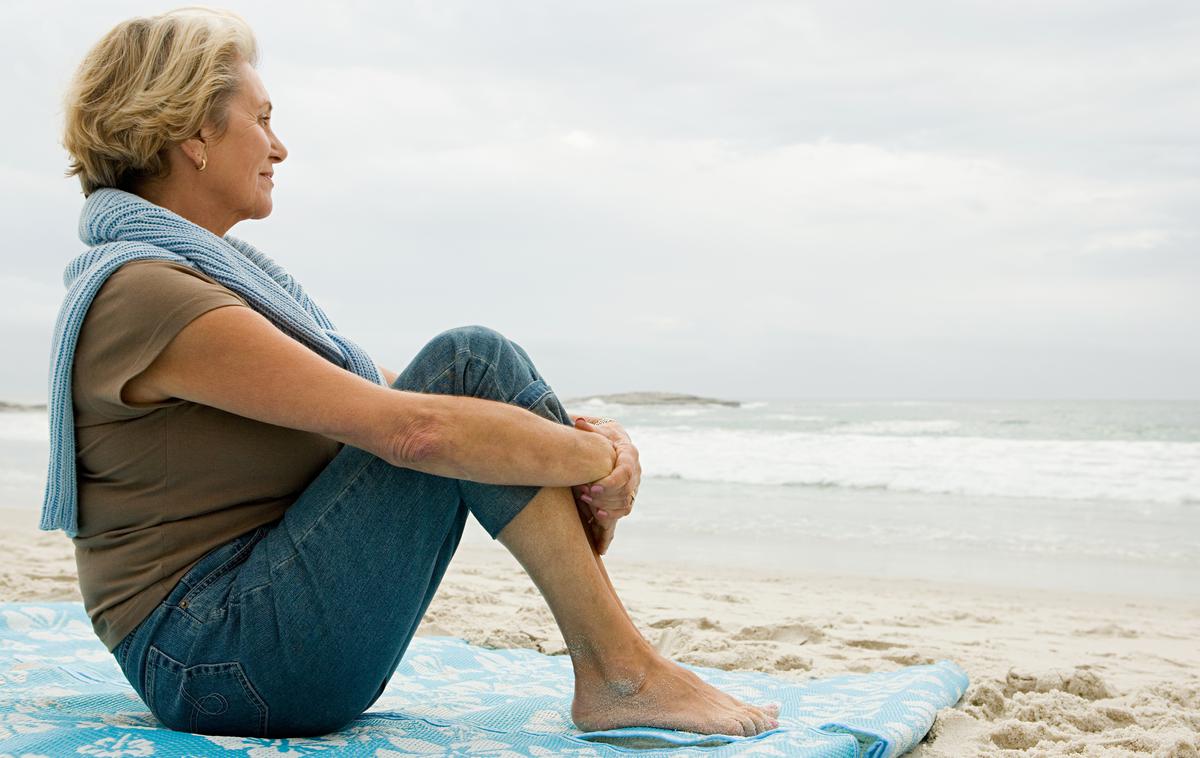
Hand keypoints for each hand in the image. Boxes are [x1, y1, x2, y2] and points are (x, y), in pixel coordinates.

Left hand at [572, 417, 640, 554]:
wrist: (612, 442)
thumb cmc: (602, 435)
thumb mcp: (596, 428)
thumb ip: (588, 428)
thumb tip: (578, 422)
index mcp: (629, 455)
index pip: (624, 472)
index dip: (609, 482)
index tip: (592, 487)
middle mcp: (634, 473)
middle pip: (625, 492)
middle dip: (604, 496)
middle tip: (583, 496)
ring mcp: (631, 488)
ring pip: (624, 505)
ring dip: (606, 508)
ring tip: (587, 506)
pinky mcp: (624, 499)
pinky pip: (621, 514)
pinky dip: (610, 523)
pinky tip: (598, 529)